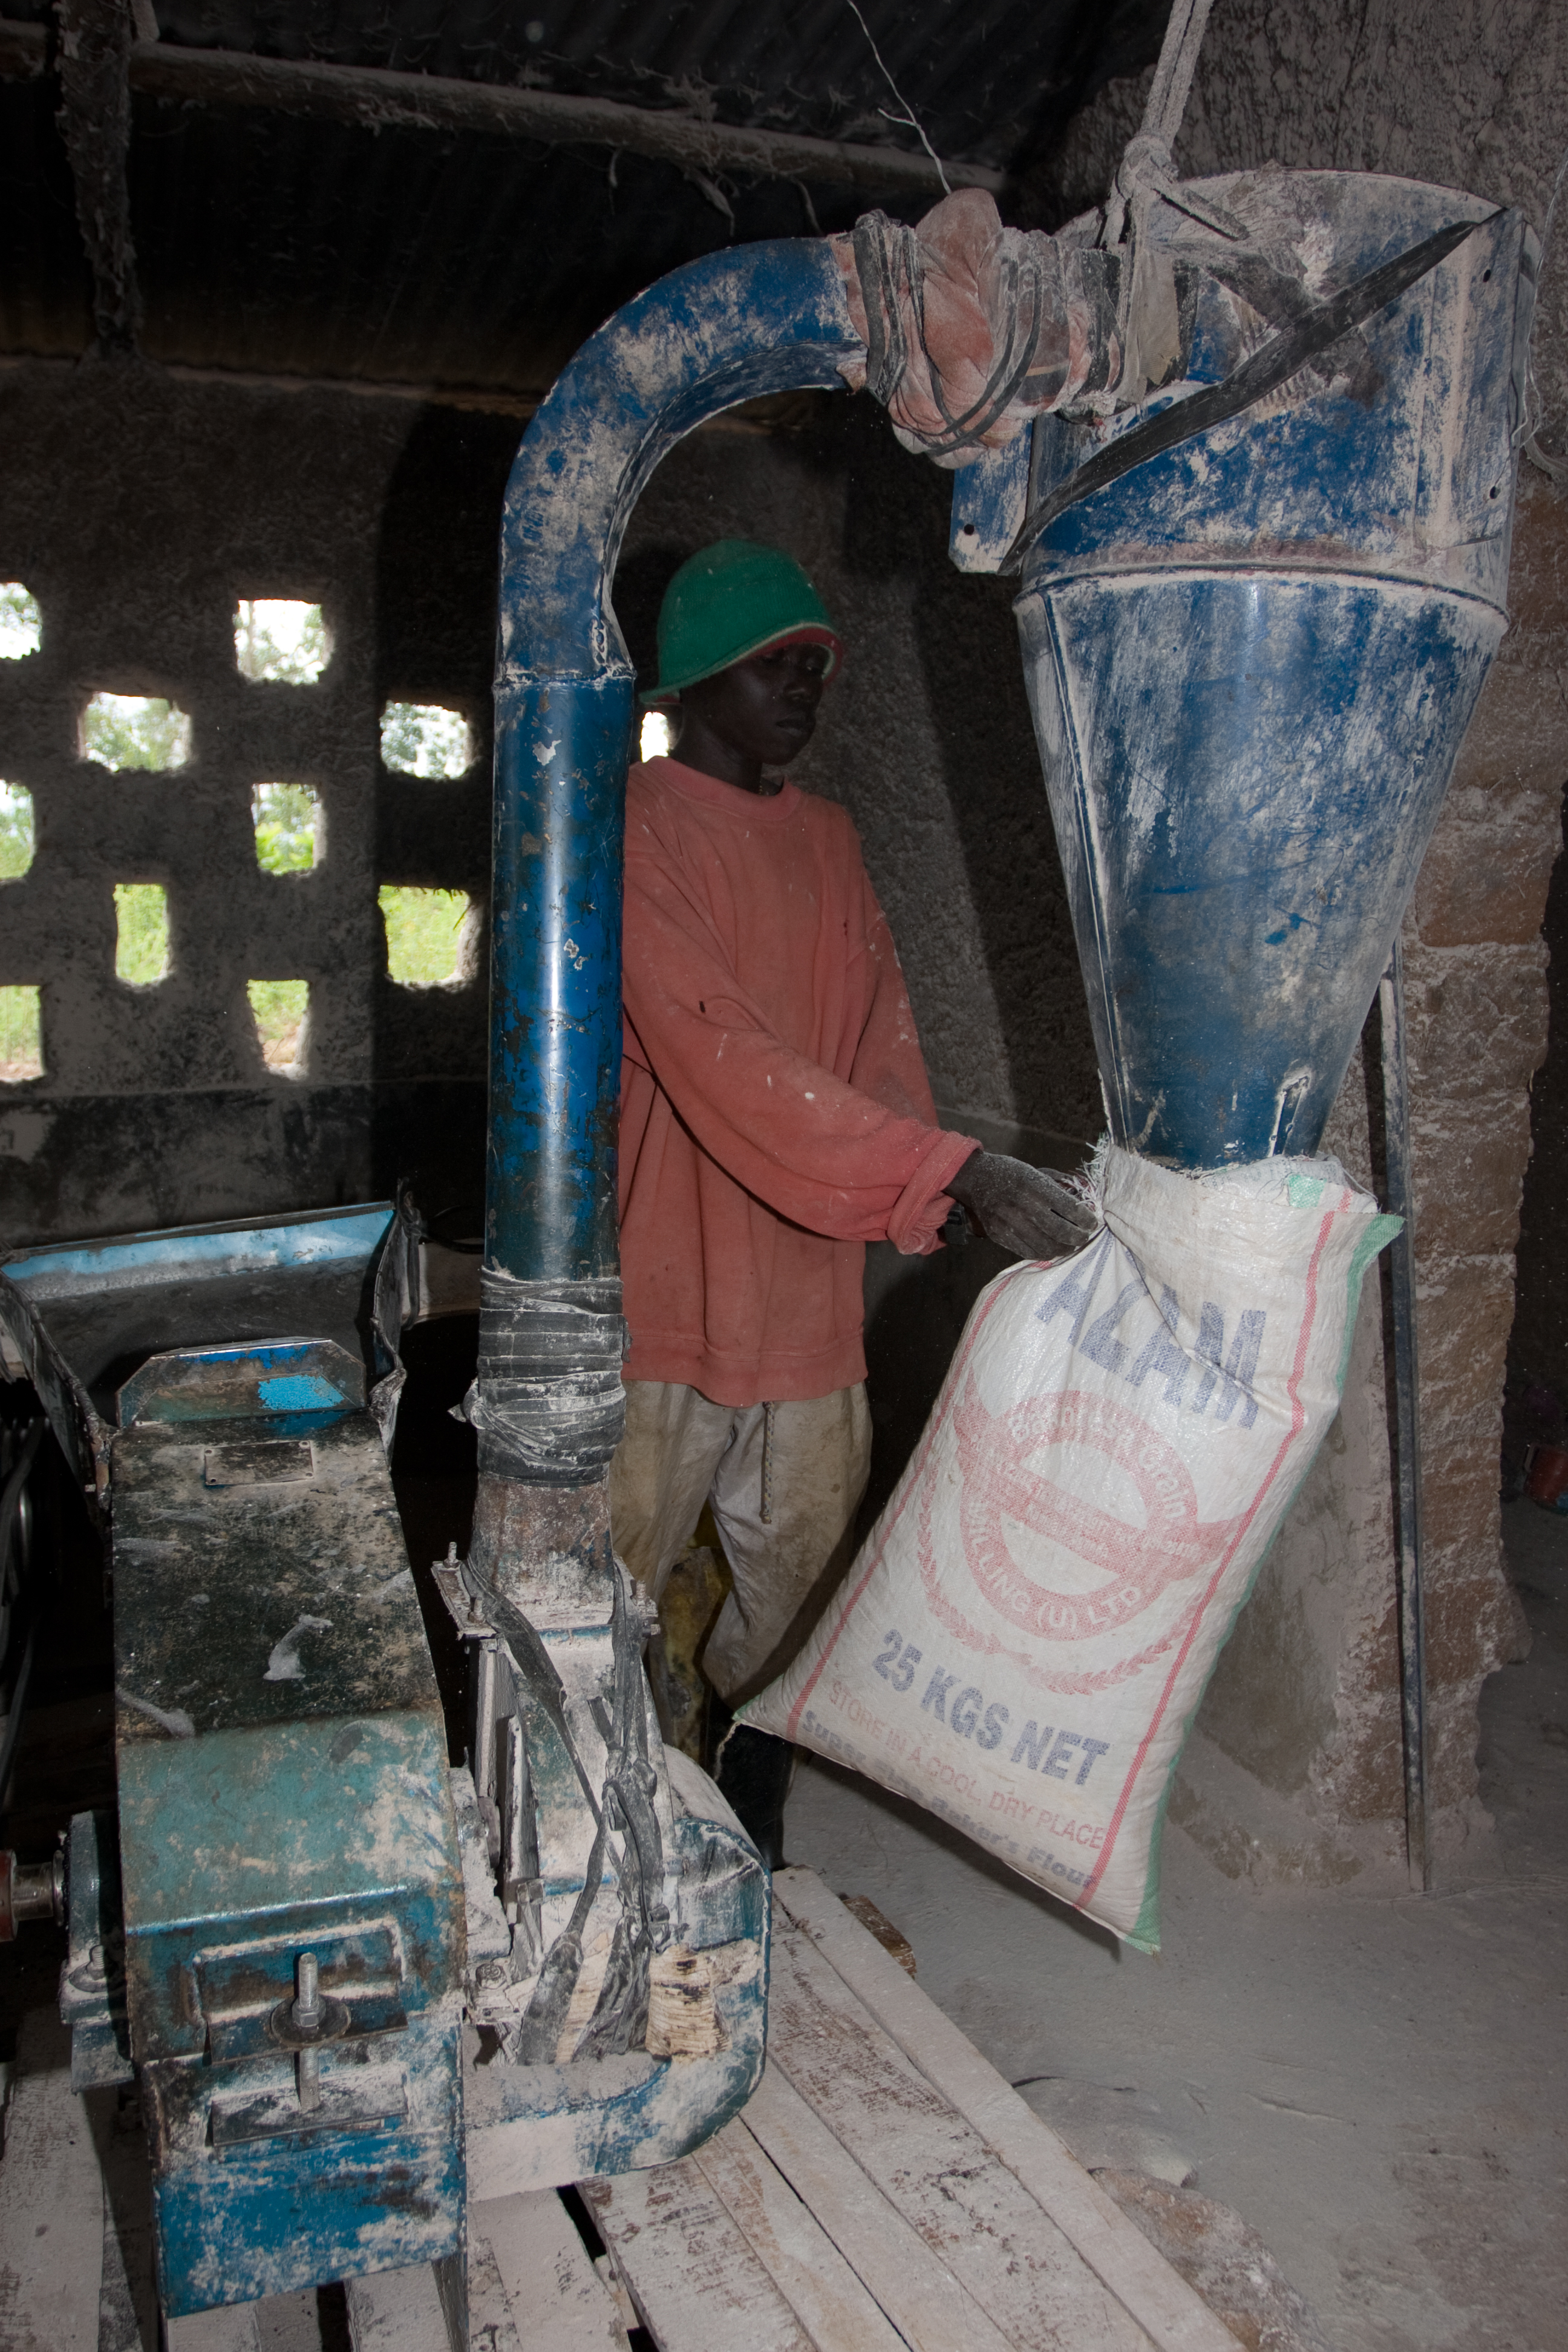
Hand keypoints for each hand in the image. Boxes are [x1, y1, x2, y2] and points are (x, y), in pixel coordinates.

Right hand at [945, 1149, 1098, 1259]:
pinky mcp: (999, 1235)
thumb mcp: (1036, 1171)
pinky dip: (1044, 1253)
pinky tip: (1051, 1248)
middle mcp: (1022, 1205)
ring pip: (1046, 1246)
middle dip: (1078, 1237)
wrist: (977, 1179)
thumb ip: (1059, 1187)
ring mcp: (1009, 1223)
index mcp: (1034, 1186)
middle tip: (1084, 1237)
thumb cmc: (1011, 1173)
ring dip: (1064, 1249)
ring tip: (1070, 1245)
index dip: (1086, 1219)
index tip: (1092, 1223)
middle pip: (1060, 1231)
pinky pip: (1027, 1252)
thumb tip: (1083, 1203)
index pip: (1069, 1208)